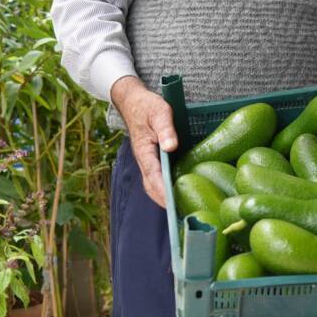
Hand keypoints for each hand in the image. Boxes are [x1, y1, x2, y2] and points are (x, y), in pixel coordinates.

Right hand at [110, 76, 177, 206]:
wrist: (134, 102)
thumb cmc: (147, 106)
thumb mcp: (159, 112)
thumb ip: (166, 129)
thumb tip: (171, 147)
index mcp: (144, 151)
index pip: (153, 176)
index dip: (163, 192)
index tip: (173, 203)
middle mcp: (144, 160)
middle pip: (151, 187)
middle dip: (164, 202)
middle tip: (181, 214)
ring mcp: (147, 161)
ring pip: (153, 185)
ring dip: (164, 198)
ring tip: (182, 209)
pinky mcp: (152, 160)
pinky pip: (158, 179)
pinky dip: (166, 189)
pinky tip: (179, 193)